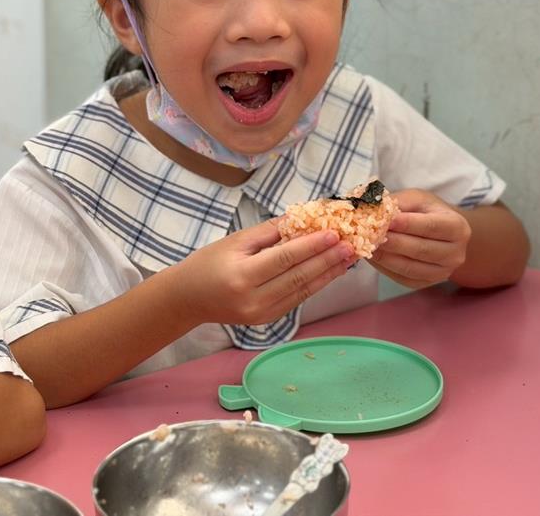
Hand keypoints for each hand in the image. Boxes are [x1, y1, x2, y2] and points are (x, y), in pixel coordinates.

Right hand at [171, 221, 354, 325]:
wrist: (188, 299)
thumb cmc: (208, 263)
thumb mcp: (235, 241)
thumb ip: (269, 232)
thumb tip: (302, 218)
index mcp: (243, 276)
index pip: (286, 258)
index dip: (312, 246)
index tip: (334, 234)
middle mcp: (254, 299)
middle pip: (299, 277)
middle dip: (327, 260)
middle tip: (351, 245)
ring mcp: (262, 313)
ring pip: (302, 291)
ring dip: (328, 274)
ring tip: (349, 259)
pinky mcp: (267, 320)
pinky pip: (296, 300)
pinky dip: (315, 285)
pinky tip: (330, 272)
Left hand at [368, 189, 471, 288]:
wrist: (441, 234)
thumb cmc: (427, 212)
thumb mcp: (418, 199)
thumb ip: (400, 203)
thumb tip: (376, 209)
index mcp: (457, 227)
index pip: (431, 227)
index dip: (408, 224)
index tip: (387, 220)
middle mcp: (455, 253)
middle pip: (420, 250)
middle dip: (393, 242)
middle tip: (371, 235)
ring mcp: (443, 272)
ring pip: (410, 268)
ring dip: (386, 257)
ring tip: (368, 246)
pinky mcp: (426, 283)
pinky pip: (403, 278)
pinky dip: (385, 268)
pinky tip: (373, 257)